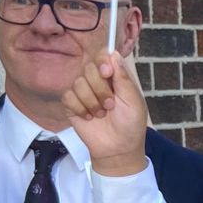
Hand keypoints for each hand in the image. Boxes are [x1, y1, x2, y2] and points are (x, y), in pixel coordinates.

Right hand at [62, 51, 148, 175]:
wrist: (118, 149)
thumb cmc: (130, 125)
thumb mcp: (133, 100)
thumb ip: (123, 77)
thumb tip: (113, 53)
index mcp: (114, 77)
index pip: (103, 56)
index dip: (102, 61)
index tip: (107, 73)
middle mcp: (97, 81)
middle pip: (88, 68)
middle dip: (100, 89)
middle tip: (110, 105)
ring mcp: (84, 92)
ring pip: (78, 83)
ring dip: (92, 101)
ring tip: (102, 114)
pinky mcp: (72, 105)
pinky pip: (68, 97)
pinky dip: (80, 109)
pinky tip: (89, 117)